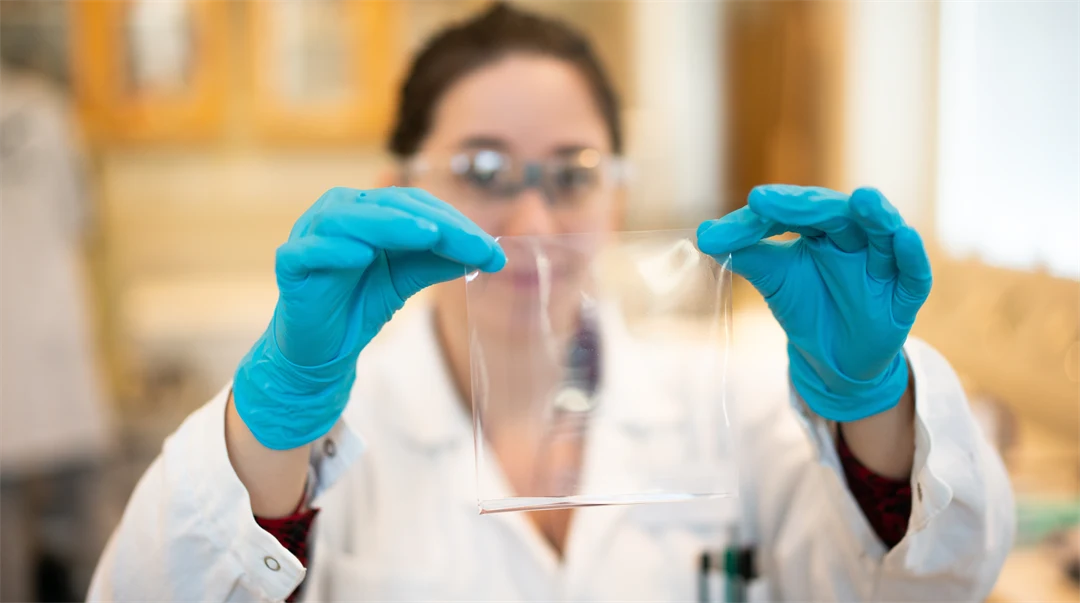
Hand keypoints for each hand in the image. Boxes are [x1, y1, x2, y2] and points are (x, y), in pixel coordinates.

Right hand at [233, 187, 504, 448]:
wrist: (320, 346)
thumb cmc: (361, 301)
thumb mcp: (408, 276)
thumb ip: (439, 259)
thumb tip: (486, 251)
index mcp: (367, 208)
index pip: (415, 204)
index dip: (455, 222)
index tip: (493, 250)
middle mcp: (337, 211)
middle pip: (388, 206)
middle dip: (436, 225)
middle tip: (475, 245)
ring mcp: (309, 234)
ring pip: (347, 219)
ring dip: (388, 225)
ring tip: (428, 235)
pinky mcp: (290, 264)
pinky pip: (308, 251)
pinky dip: (333, 250)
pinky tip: (361, 257)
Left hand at [696, 185, 931, 421]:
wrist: (832, 358)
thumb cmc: (806, 306)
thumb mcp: (773, 279)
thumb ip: (746, 254)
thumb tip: (704, 236)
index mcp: (821, 228)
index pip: (796, 210)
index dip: (769, 212)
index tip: (742, 212)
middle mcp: (854, 237)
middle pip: (836, 214)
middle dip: (806, 207)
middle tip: (769, 201)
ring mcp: (883, 264)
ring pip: (884, 233)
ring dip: (877, 216)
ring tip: (864, 200)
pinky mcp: (904, 295)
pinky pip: (914, 273)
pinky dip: (911, 255)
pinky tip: (903, 238)